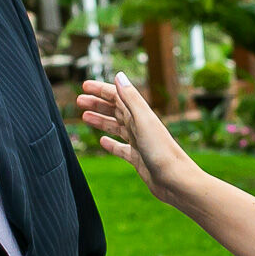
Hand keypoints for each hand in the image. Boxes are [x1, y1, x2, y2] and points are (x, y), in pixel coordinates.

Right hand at [76, 72, 200, 206]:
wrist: (175, 180)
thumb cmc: (161, 150)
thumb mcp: (144, 120)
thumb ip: (131, 98)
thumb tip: (118, 75)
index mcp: (139, 114)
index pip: (117, 96)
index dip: (101, 90)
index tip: (84, 86)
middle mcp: (139, 126)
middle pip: (115, 110)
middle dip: (97, 104)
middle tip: (79, 101)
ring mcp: (138, 142)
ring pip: (116, 127)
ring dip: (100, 121)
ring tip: (85, 117)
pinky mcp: (137, 158)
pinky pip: (121, 148)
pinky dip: (111, 144)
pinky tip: (102, 142)